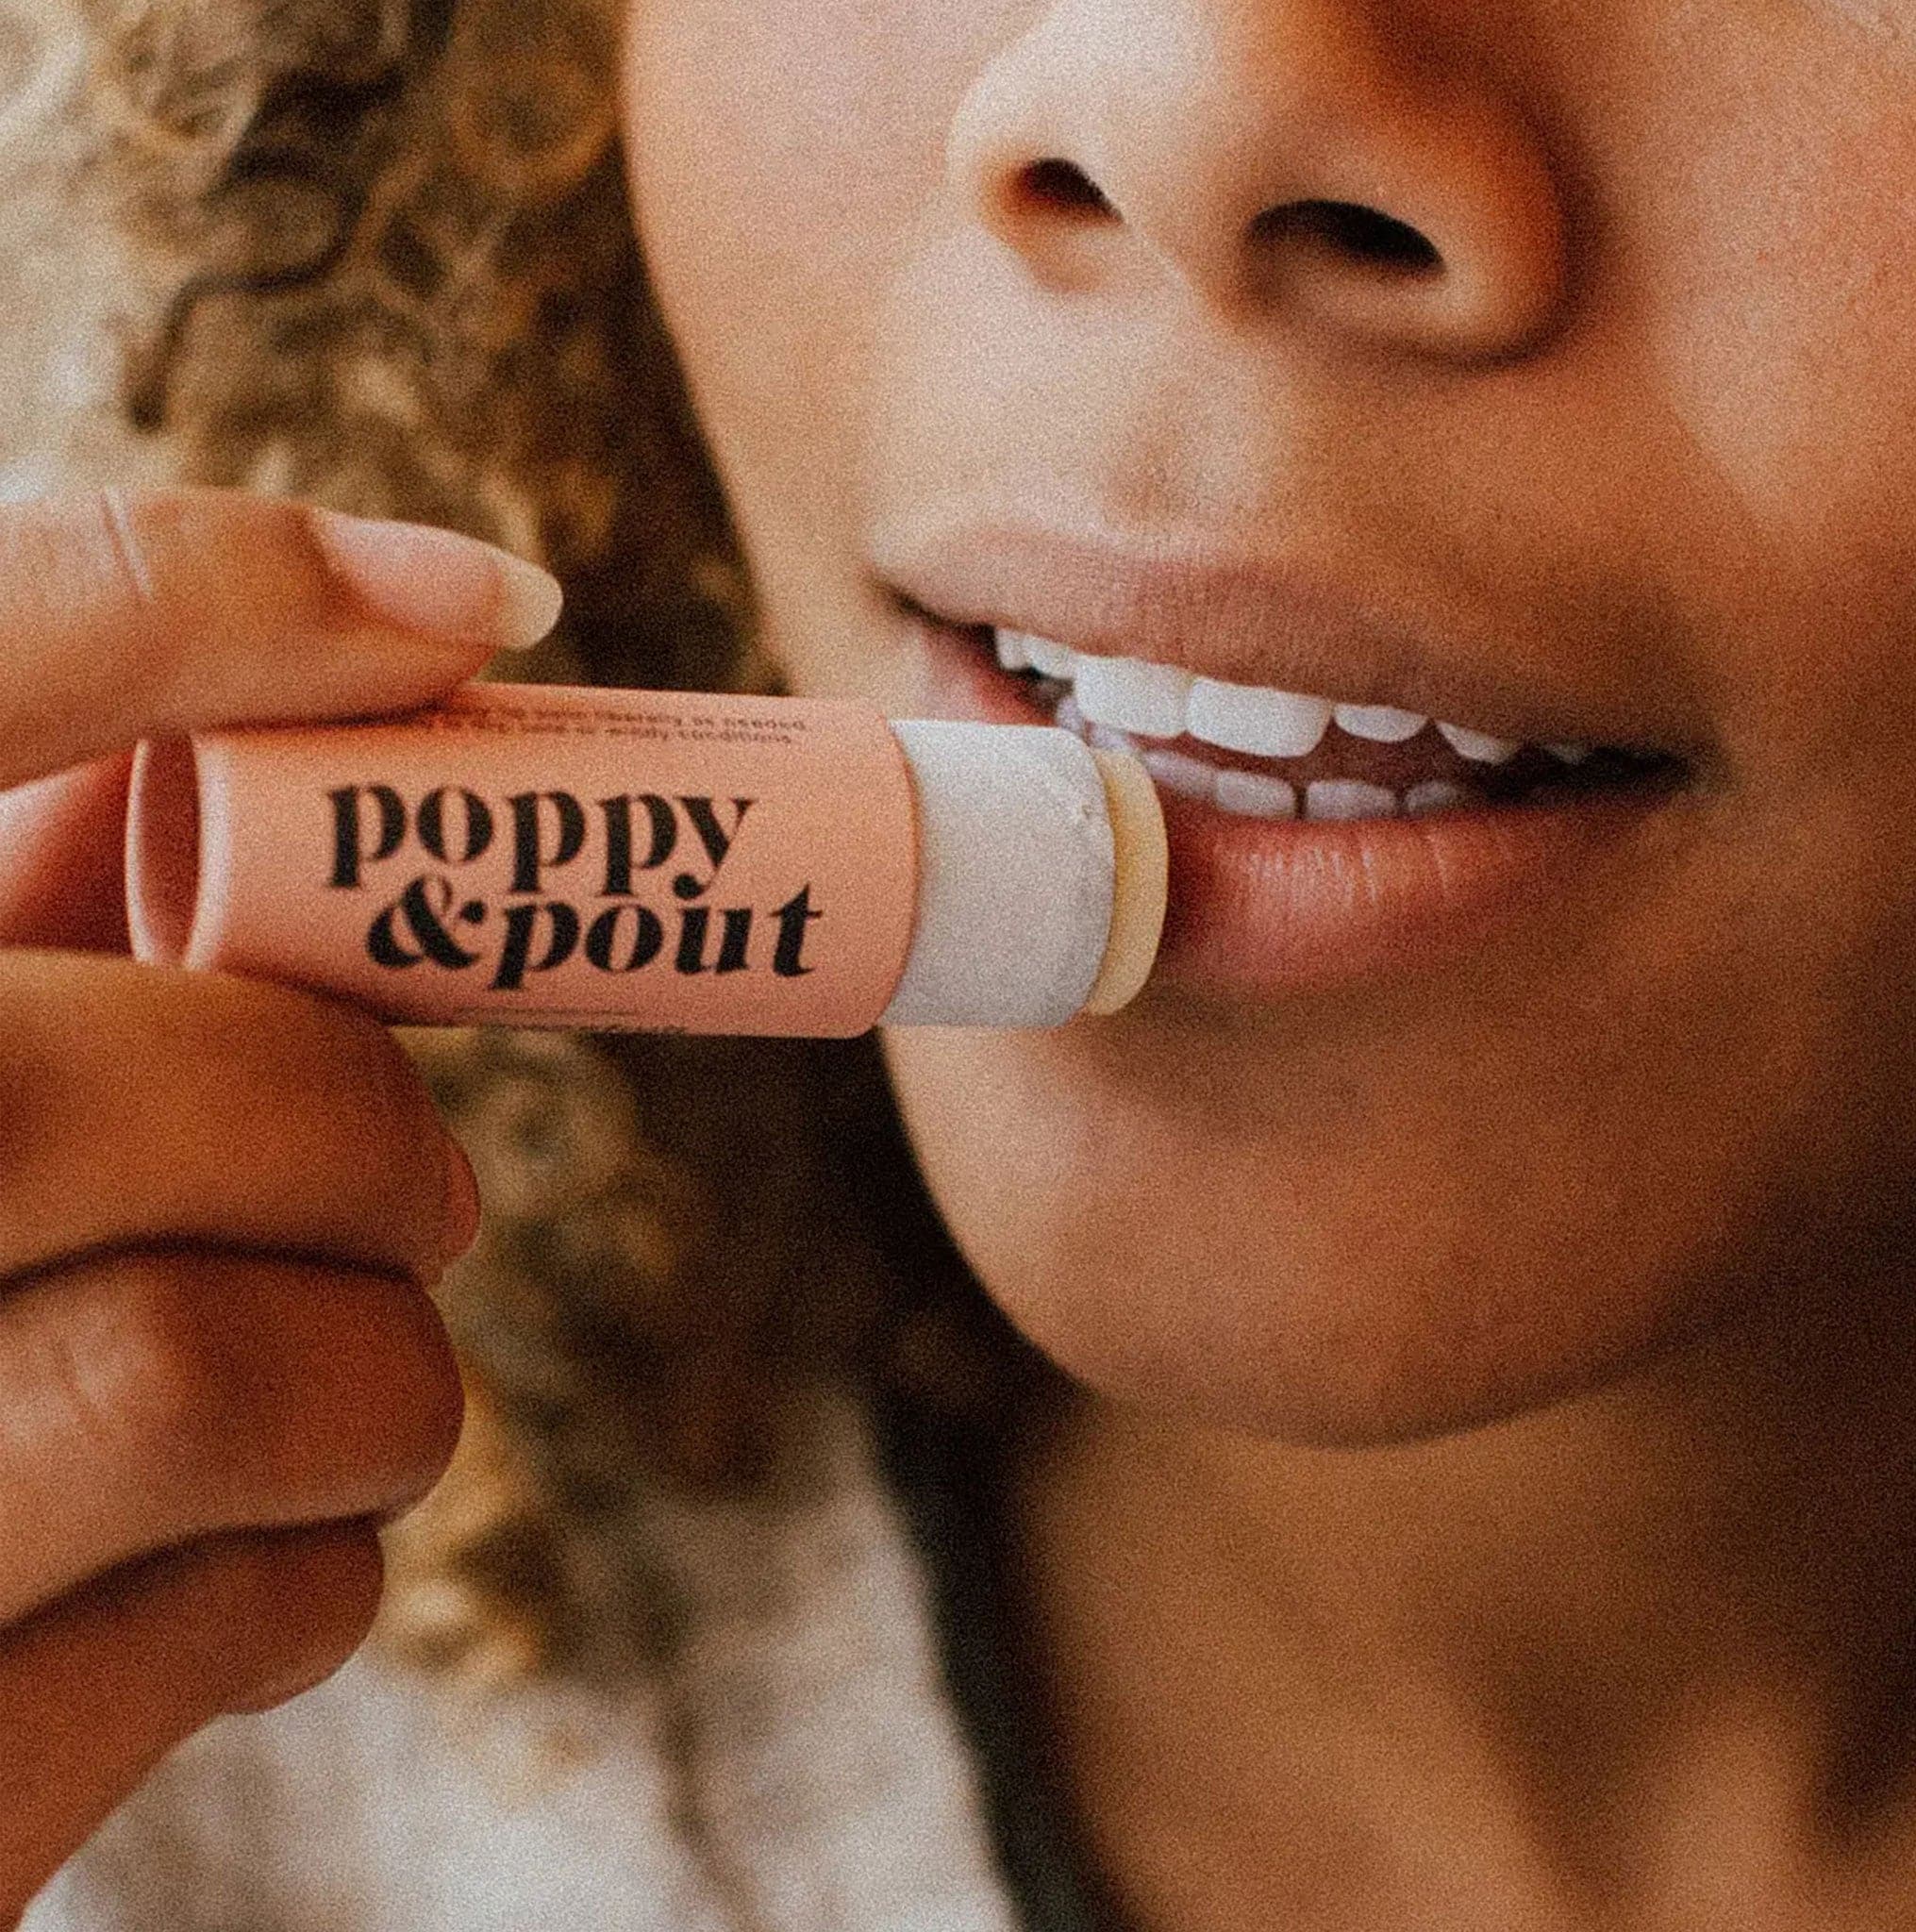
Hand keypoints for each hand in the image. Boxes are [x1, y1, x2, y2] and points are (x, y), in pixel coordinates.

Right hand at [0, 489, 558, 1916]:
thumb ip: (43, 901)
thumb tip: (421, 632)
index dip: (192, 602)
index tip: (488, 604)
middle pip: (82, 1090)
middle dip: (333, 1114)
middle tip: (412, 1172)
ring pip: (214, 1373)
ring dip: (369, 1358)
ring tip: (330, 1372)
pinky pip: (245, 1611)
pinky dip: (319, 1552)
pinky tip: (243, 1545)